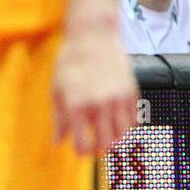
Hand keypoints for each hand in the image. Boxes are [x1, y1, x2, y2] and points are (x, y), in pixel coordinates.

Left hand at [52, 27, 137, 155]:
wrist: (93, 37)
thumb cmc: (70, 63)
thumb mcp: (57, 89)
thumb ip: (58, 119)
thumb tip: (57, 143)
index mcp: (76, 106)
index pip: (83, 143)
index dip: (82, 151)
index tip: (80, 151)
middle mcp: (99, 105)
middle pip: (105, 143)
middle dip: (99, 149)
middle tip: (94, 148)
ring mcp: (117, 100)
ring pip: (122, 135)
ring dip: (114, 140)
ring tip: (105, 138)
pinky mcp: (131, 93)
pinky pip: (132, 120)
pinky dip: (126, 127)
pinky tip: (116, 123)